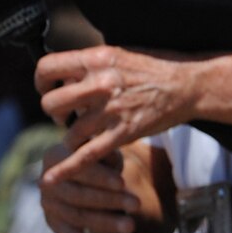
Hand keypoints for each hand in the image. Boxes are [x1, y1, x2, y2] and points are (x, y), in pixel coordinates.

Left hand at [37, 45, 197, 180]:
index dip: (41, 81)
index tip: (49, 88)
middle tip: (65, 115)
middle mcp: (101, 82)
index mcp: (99, 58)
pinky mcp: (123, 132)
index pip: (48, 67)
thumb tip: (65, 74)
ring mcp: (111, 109)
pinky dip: (67, 169)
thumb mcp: (122, 54)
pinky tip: (52, 178)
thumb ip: (93, 64)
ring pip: (68, 131)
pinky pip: (86, 154)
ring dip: (70, 135)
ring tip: (81, 133)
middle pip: (51, 102)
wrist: (190, 85)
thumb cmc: (156, 67)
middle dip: (54, 112)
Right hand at [39, 146, 147, 232]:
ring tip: (130, 226)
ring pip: (79, 216)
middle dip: (110, 201)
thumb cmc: (98, 155)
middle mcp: (46, 182)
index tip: (122, 183)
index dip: (101, 177)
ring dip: (106, 223)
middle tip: (136, 205)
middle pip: (79, 195)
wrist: (84, 168)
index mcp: (55, 155)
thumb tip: (111, 162)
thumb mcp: (102, 148)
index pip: (79, 169)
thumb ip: (105, 154)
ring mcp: (48, 204)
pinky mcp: (53, 221)